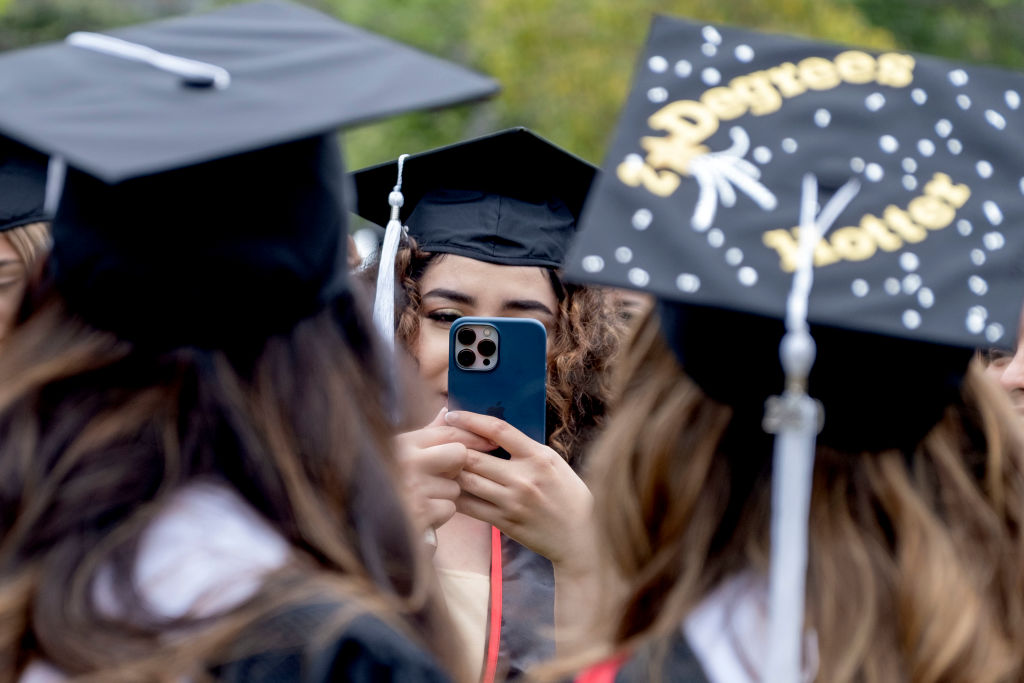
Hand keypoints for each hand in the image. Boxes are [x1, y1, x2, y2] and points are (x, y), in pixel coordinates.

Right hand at [395, 407, 495, 531]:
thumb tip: (447, 409)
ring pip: (455, 485)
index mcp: (404, 443)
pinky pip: (449, 508)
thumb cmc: (387, 482)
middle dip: (457, 467)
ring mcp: (414, 487)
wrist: (361, 521)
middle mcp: (408, 461)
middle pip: (459, 455)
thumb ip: (427, 433)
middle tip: (444, 476)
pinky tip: (423, 514)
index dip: (474, 436)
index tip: (491, 443)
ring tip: (424, 497)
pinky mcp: (419, 512)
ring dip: (446, 494)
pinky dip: (440, 513)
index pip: (449, 432)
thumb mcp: (401, 452)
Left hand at [444, 410, 596, 572]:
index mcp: (538, 457)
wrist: (582, 535)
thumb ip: (525, 448)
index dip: (470, 419)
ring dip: (450, 472)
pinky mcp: (505, 522)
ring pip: (468, 481)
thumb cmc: (568, 494)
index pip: (497, 429)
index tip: (452, 414)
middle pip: (474, 456)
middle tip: (436, 441)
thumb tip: (491, 432)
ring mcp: (513, 502)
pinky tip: (449, 489)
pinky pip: (471, 507)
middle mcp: (524, 478)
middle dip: (452, 447)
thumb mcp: (554, 462)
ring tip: (439, 464)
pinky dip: (456, 496)